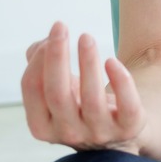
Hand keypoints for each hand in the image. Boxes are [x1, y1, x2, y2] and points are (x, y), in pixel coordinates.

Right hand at [21, 22, 145, 150]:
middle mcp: (68, 134)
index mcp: (42, 126)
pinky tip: (111, 61)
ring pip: (91, 98)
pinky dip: (120, 82)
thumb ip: (42, 65)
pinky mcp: (128, 128)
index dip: (37, 60)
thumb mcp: (57, 88)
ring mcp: (99, 134)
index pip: (32, 90)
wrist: (118, 129)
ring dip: (87, 62)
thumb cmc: (79, 103)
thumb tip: (42, 44)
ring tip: (86, 37)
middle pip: (57, 94)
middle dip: (56, 57)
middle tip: (60, 27)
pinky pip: (127, 105)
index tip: (49, 36)